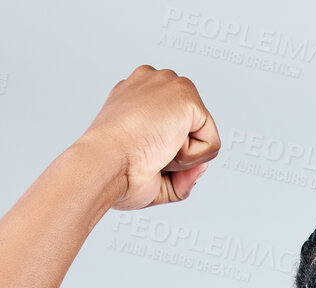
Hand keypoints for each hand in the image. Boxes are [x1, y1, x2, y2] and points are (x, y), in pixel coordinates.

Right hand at [77, 64, 219, 210]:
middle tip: (146, 155)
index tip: (139, 154)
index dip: (165, 152)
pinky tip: (165, 148)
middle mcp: (151, 84)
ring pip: (202, 135)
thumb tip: (203, 166)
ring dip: (184, 157)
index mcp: (135, 96)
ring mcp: (168, 84)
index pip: (172, 126)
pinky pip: (211, 143)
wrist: (104, 164)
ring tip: (154, 151)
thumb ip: (181, 174)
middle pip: (190, 130)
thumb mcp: (151, 175)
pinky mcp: (186, 94)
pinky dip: (192, 157)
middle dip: (177, 153)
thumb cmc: (116, 172)